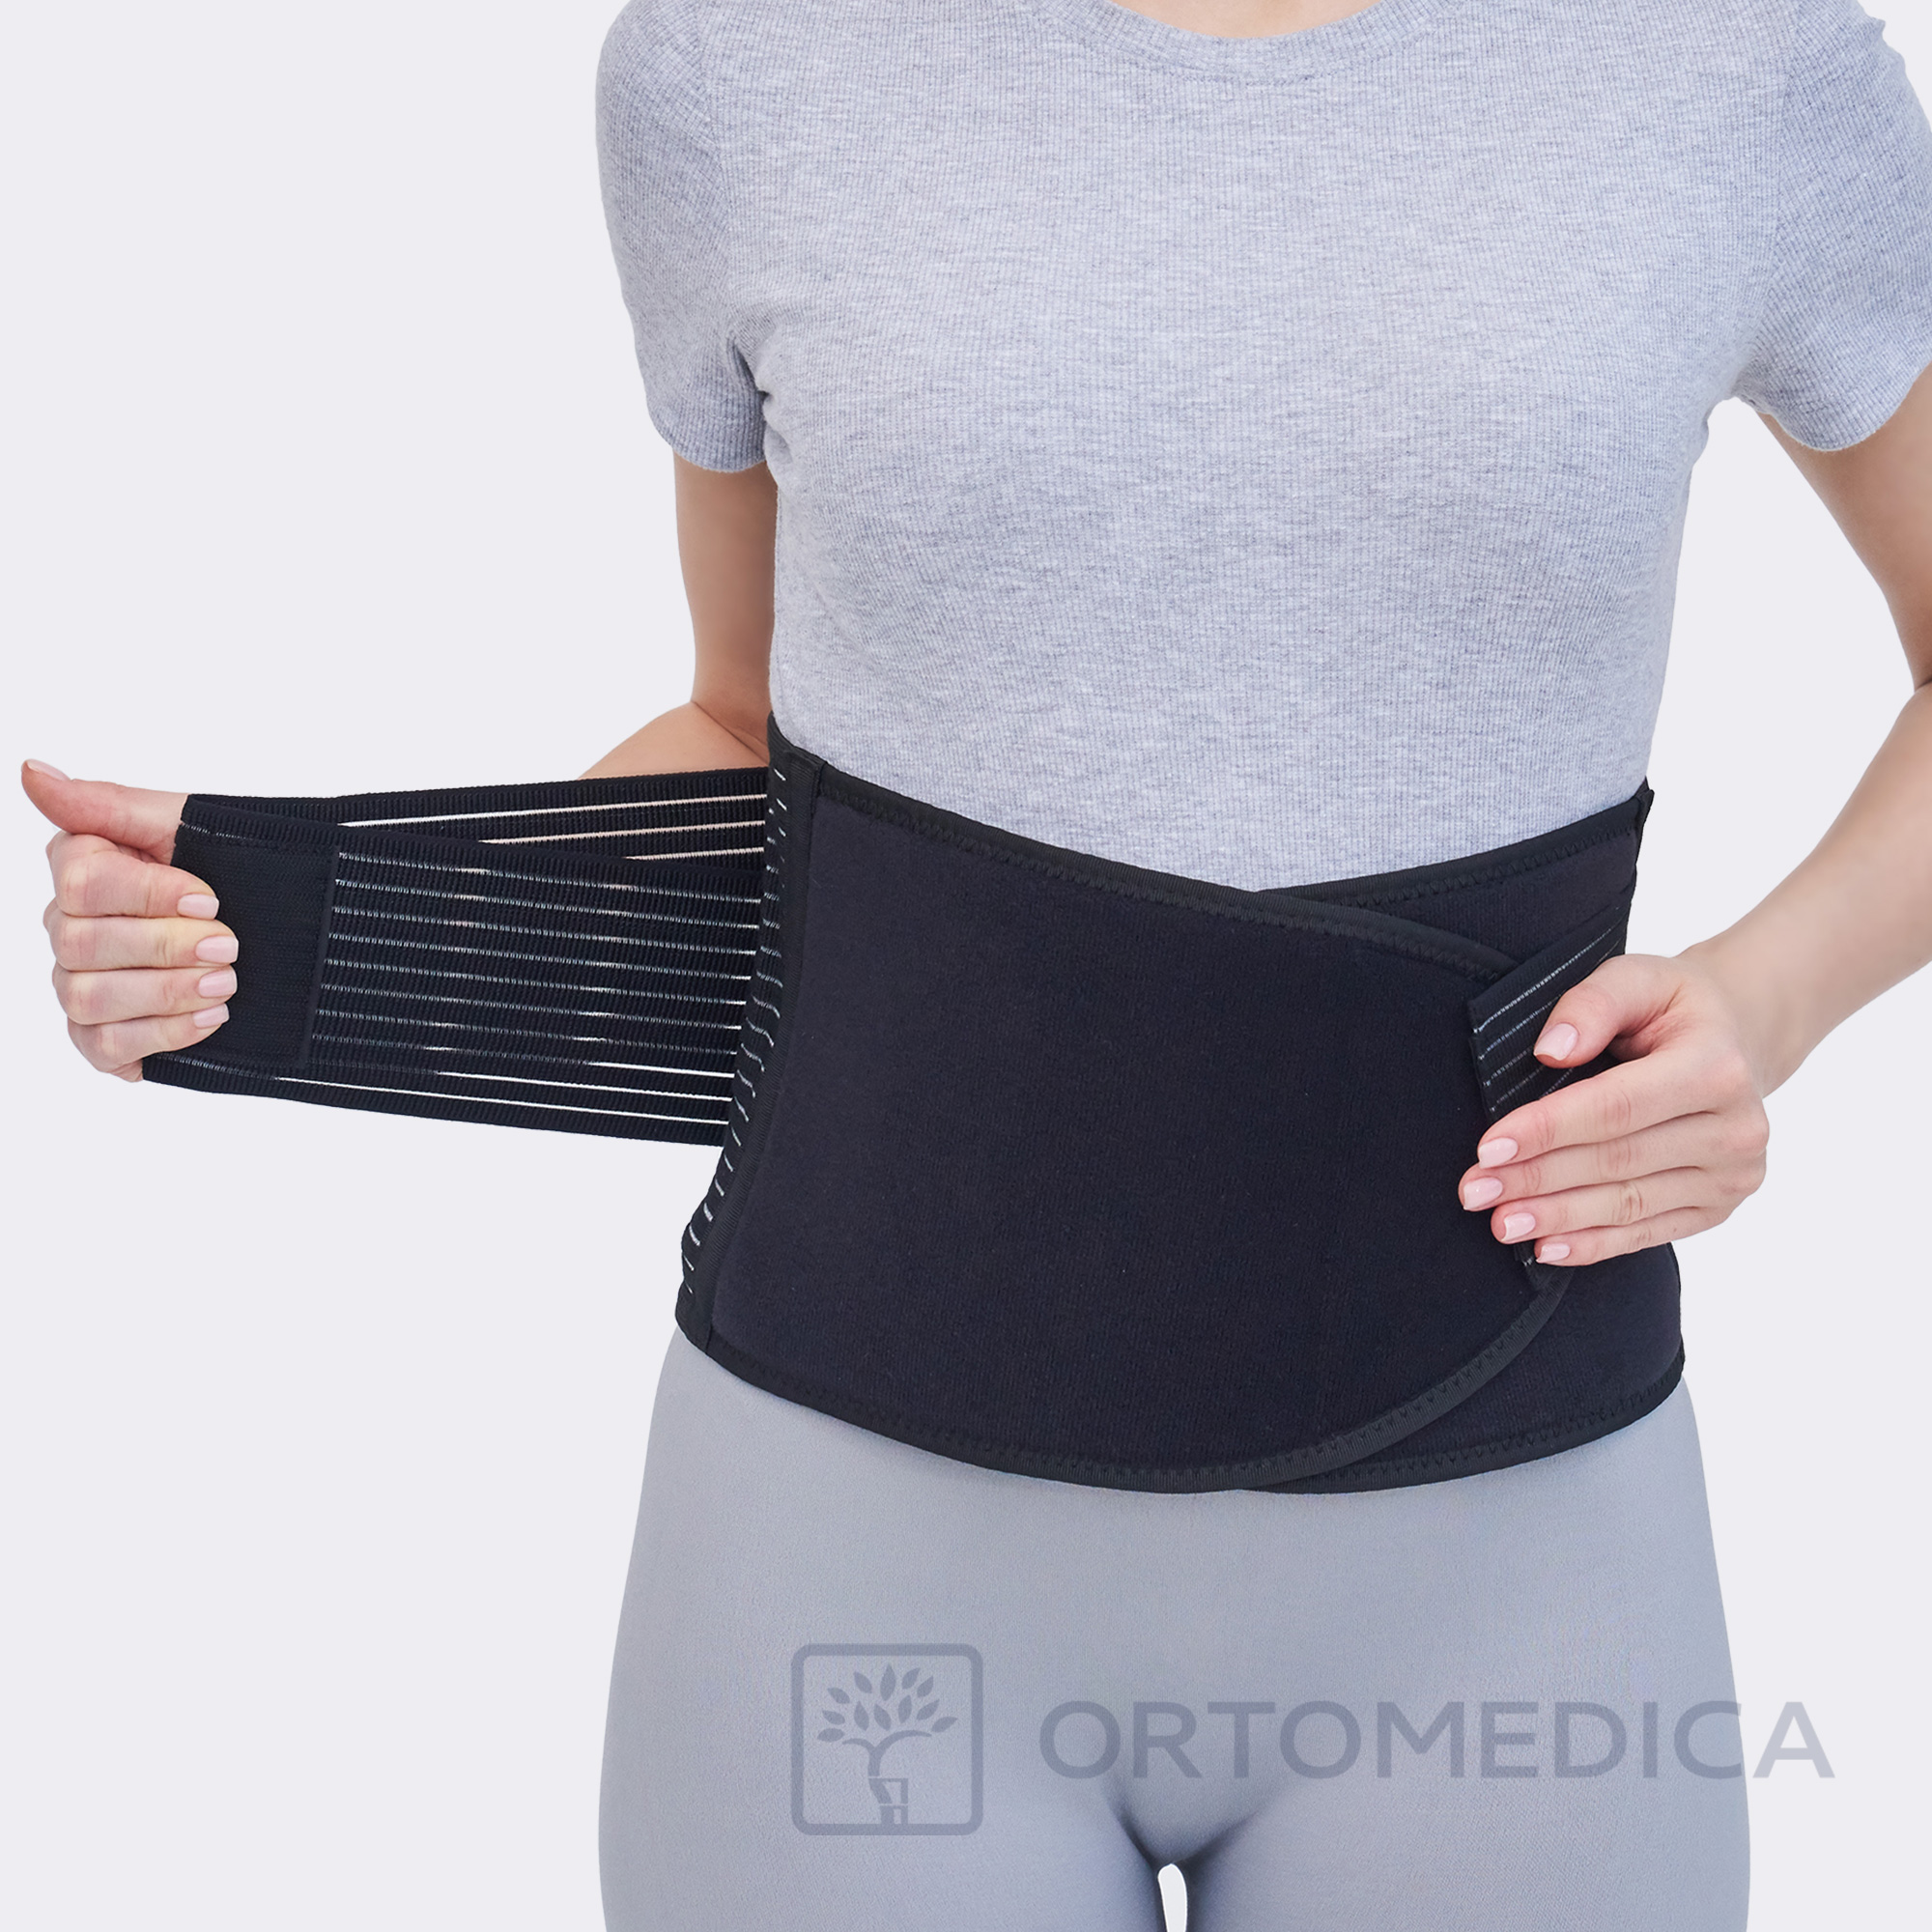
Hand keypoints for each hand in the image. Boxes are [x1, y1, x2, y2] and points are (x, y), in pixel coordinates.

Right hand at [23, 761, 231, 1081]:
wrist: (282, 935)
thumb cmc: (231, 873)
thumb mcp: (188, 825)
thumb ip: (108, 803)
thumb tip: (32, 773)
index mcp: (82, 869)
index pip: (81, 882)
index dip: (150, 893)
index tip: (211, 897)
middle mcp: (69, 929)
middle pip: (82, 944)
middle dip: (167, 946)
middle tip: (229, 946)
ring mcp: (79, 985)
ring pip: (88, 997)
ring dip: (166, 992)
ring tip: (226, 984)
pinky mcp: (102, 1037)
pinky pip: (102, 1046)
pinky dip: (160, 1035)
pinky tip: (207, 1019)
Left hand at [1457, 952, 1771, 1265]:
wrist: (1737, 1039)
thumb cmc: (1672, 1007)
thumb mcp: (1636, 978)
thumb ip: (1592, 1003)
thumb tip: (1551, 1050)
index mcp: (1716, 1066)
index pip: (1616, 1106)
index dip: (1549, 1129)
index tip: (1489, 1147)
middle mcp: (1736, 1127)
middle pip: (1617, 1161)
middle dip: (1538, 1179)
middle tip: (1475, 1191)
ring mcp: (1733, 1173)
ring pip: (1629, 1204)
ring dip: (1558, 1217)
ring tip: (1501, 1222)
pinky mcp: (1720, 1205)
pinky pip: (1650, 1232)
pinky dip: (1595, 1245)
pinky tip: (1547, 1248)